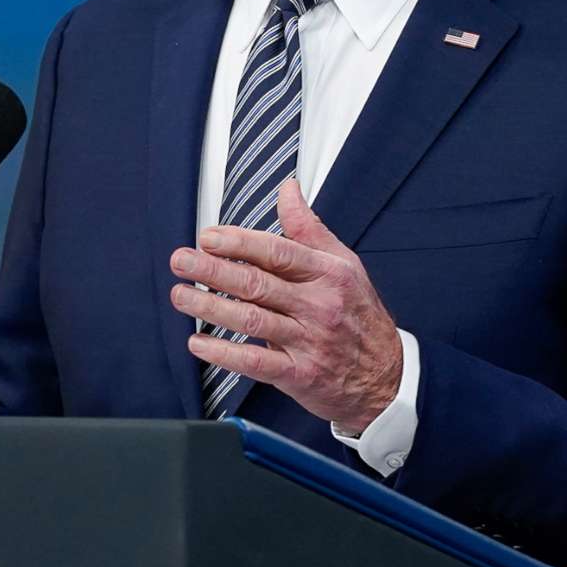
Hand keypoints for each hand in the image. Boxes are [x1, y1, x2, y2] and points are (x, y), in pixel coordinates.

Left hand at [172, 178, 402, 433]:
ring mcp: (309, 341)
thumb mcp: (344, 265)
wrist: (386, 377)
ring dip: (210, 308)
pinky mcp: (300, 375)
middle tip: (181, 261)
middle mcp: (318, 305)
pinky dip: (223, 354)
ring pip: (251, 320)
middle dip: (213, 270)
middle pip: (257, 283)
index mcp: (328, 274)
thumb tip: (287, 189)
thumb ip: (309, 228)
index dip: (238, 243)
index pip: (277, 252)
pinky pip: (255, 363)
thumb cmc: (358, 315)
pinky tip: (199, 343)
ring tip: (181, 296)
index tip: (207, 237)